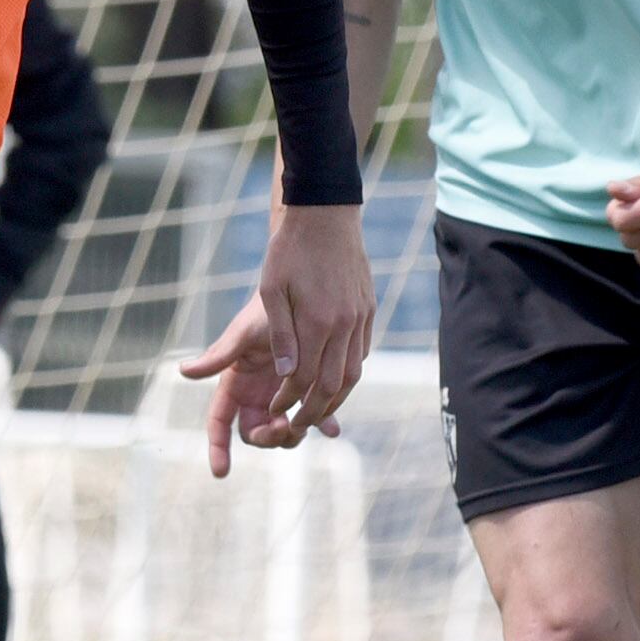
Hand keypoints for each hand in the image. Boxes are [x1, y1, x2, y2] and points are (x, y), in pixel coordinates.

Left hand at [177, 200, 371, 476]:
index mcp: (318, 321)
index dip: (288, 399)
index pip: (305, 377)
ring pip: (353, 372)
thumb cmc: (289, 251)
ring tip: (318, 412)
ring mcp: (360, 317)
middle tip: (296, 426)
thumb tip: (288, 375)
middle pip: (333, 383)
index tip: (274, 411)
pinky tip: (336, 380)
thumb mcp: (272, 290)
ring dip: (337, 397)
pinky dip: (349, 372)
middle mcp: (344, 324)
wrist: (324, 215)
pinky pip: (361, 351)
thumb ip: (281, 334)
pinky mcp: (368, 309)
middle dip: (313, 410)